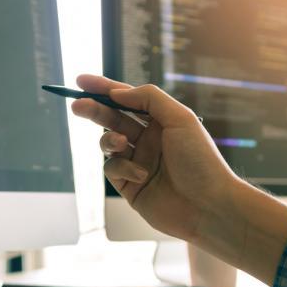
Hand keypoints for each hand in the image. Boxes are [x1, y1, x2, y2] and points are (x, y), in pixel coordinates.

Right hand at [71, 74, 237, 241]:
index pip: (127, 99)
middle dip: (94, 110)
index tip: (81, 81)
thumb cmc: (200, 160)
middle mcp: (148, 140)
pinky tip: (140, 175)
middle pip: (113, 118)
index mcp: (161, 122)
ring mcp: (138, 162)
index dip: (103, 88)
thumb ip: (149, 98)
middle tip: (77, 105)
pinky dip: (122, 168)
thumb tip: (117, 93)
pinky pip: (112, 169)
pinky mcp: (129, 185)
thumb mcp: (180, 118)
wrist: (208, 206)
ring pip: (108, 143)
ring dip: (109, 139)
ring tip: (120, 144)